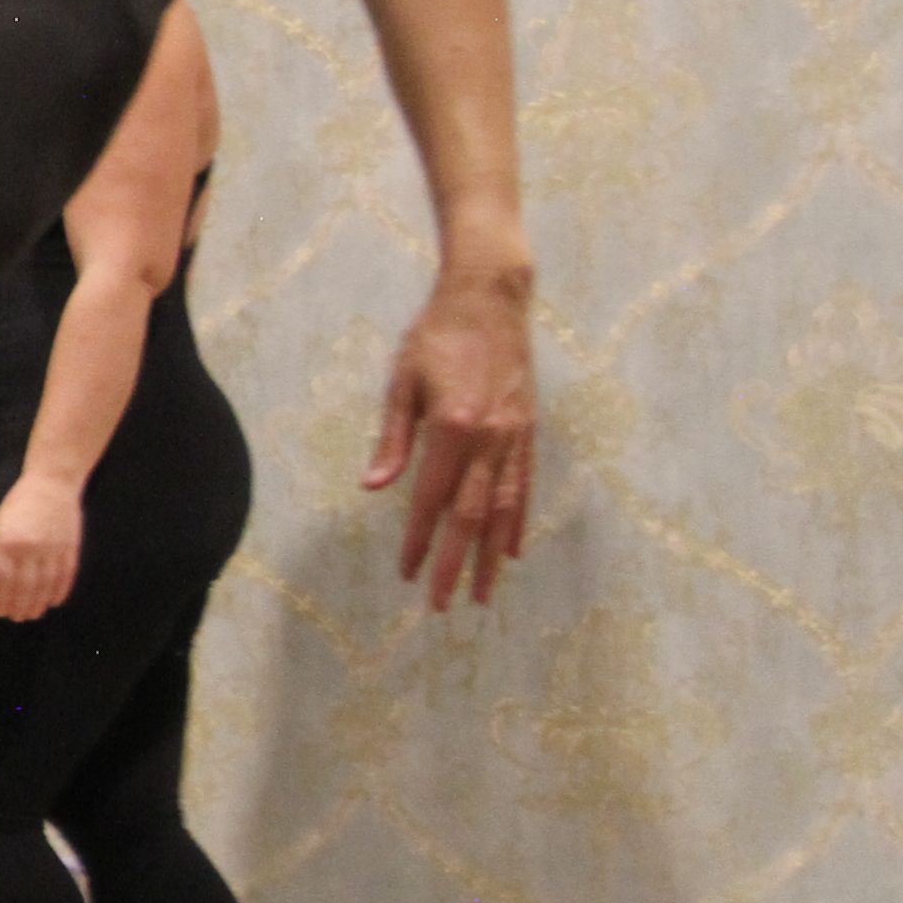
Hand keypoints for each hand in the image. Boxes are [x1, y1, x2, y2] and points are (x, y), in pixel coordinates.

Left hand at [0, 473, 84, 621]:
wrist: (52, 482)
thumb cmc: (19, 504)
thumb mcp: (0, 525)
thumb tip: (1, 586)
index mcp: (6, 541)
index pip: (2, 580)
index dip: (2, 599)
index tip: (1, 612)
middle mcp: (29, 547)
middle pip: (24, 587)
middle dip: (20, 606)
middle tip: (17, 618)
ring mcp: (52, 548)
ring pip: (45, 585)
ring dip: (38, 603)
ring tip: (32, 613)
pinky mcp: (70, 547)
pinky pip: (65, 576)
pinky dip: (59, 591)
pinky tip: (53, 601)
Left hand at [369, 267, 537, 610]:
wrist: (489, 298)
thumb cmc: (435, 336)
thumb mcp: (402, 381)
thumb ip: (393, 438)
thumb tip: (374, 487)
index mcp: (454, 426)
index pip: (432, 499)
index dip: (418, 539)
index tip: (406, 572)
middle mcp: (490, 438)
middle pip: (472, 516)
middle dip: (457, 564)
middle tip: (442, 605)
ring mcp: (515, 436)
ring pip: (505, 509)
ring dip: (493, 556)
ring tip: (485, 594)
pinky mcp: (529, 430)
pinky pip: (526, 486)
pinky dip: (519, 521)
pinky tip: (514, 550)